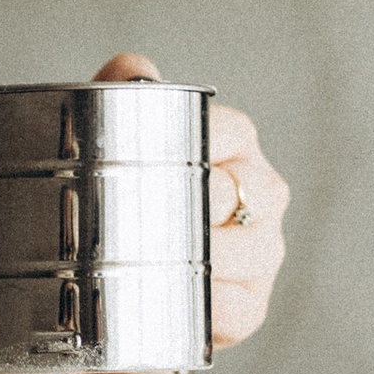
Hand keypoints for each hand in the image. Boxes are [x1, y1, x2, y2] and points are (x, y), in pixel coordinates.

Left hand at [89, 50, 287, 359]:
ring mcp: (263, 253)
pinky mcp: (252, 306)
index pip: (230, 132)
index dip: (192, 144)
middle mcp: (261, 195)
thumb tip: (131, 67)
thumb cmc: (124, 206)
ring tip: (149, 260)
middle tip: (135, 214)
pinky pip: (236, 306)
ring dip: (196, 257)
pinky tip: (175, 302)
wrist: (110, 292)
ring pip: (242, 250)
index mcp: (235, 146)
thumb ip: (120, 97)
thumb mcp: (114, 147)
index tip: (147, 158)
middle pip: (234, 192)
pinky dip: (206, 305)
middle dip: (187, 203)